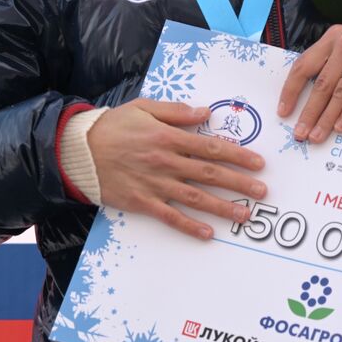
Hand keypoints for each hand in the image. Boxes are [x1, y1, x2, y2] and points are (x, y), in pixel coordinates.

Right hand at [86, 98, 267, 240]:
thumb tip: (206, 112)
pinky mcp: (142, 202)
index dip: (238, 155)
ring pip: (195, 197)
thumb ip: (176, 111)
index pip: (211, 147)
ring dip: (222, 207)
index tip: (258, 163)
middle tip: (262, 191)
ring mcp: (154, 184)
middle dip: (239, 183)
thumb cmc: (113, 125)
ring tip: (246, 214)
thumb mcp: (145, 107)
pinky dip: (189, 226)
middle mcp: (166, 161)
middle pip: (210, 174)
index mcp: (168, 137)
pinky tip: (208, 233)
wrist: (78, 150)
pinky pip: (170, 216)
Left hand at [277, 25, 341, 143]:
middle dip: (308, 112)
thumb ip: (330, 64)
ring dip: (326, 118)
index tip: (283, 112)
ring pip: (340, 91)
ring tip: (317, 136)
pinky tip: (340, 128)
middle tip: (299, 133)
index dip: (291, 90)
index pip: (304, 65)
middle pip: (321, 83)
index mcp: (332, 37)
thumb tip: (305, 99)